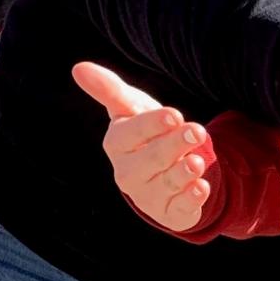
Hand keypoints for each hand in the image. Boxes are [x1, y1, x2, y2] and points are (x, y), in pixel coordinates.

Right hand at [72, 62, 210, 232]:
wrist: (167, 165)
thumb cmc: (146, 130)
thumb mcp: (131, 107)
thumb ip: (108, 89)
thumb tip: (78, 68)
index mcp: (118, 144)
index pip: (131, 134)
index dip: (152, 124)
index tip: (174, 114)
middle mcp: (129, 173)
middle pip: (151, 159)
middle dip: (174, 145)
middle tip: (197, 131)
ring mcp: (149, 196)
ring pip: (166, 185)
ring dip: (183, 173)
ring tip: (198, 162)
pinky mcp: (170, 213)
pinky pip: (179, 210)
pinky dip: (191, 200)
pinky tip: (201, 188)